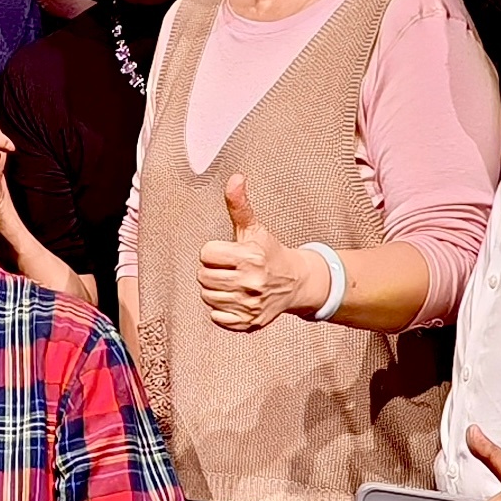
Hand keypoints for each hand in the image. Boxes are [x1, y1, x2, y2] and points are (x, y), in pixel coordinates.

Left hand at [195, 175, 323, 332]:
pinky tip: (236, 299)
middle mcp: (251, 282)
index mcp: (250, 257)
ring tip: (234, 283)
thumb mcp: (254, 229)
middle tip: (230, 269)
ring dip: (216, 290)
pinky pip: (216, 317)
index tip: (229, 253)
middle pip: (203, 276)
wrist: (297, 283)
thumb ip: (239, 205)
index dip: (214, 252)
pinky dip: (222, 310)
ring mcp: (250, 305)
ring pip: (207, 296)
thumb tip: (235, 178)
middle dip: (213, 271)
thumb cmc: (269, 252)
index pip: (206, 254)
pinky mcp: (249, 323)